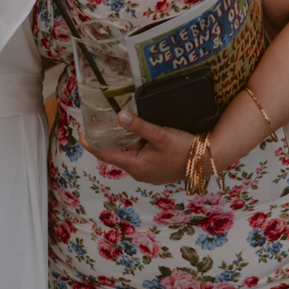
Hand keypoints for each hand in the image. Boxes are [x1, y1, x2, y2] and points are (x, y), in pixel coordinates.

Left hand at [78, 110, 194, 184]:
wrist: (207, 160)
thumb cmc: (184, 148)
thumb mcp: (160, 134)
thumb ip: (139, 126)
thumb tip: (119, 115)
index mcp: (135, 166)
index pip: (105, 154)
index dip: (90, 143)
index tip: (80, 131)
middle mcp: (139, 172)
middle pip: (116, 153)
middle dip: (106, 138)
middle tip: (98, 121)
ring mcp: (148, 173)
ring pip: (128, 154)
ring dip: (123, 140)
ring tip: (116, 122)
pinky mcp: (156, 169)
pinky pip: (139, 156)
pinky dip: (135, 145)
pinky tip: (138, 132)